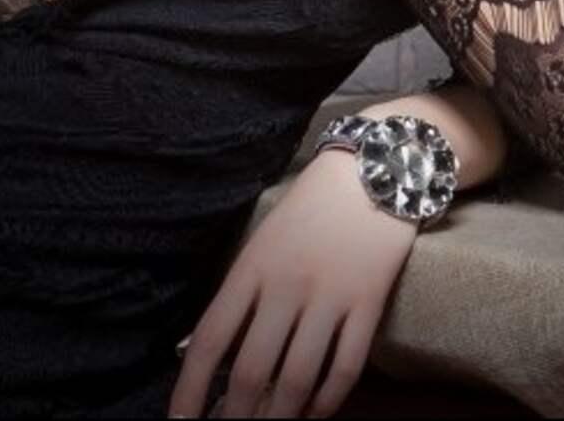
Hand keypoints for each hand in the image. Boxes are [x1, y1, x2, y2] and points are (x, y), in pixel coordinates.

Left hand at [167, 148, 418, 418]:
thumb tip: (193, 351)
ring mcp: (329, 296)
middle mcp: (286, 285)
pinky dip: (328, 401)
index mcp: (252, 267)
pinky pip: (345, 367)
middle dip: (235, 417)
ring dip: (279, 418)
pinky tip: (315, 413)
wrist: (373, 167)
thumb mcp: (262, 242)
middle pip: (251, 371)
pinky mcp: (368, 302)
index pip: (210, 340)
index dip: (189, 390)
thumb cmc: (310, 207)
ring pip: (297, 379)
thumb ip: (237, 296)